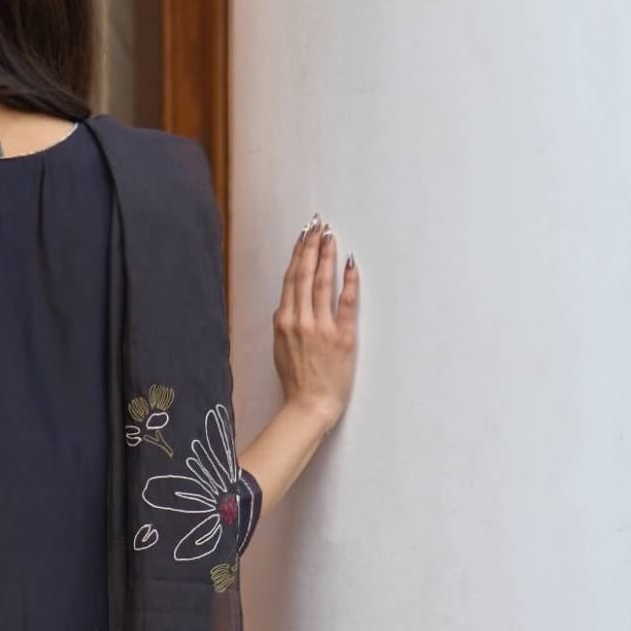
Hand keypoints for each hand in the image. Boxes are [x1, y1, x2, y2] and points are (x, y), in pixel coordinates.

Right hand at [272, 215, 358, 433]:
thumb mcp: (280, 350)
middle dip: (311, 246)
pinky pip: (345, 302)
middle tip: (318, 225)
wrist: (309, 406)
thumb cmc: (296, 382)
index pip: (291, 279)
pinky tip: (350, 263)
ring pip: (322, 282)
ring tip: (331, 236)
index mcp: (283, 322)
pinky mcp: (341, 336)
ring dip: (327, 255)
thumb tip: (285, 308)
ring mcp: (320, 327)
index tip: (303, 236)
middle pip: (305, 274)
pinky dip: (348, 281)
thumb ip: (283, 326)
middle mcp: (299, 320)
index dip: (298, 254)